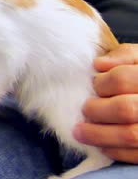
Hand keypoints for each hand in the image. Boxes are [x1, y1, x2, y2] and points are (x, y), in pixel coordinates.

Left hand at [74, 44, 137, 163]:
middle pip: (124, 109)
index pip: (122, 79)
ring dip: (98, 135)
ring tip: (79, 131)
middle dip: (96, 110)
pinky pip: (134, 155)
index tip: (94, 86)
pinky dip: (113, 151)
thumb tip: (99, 65)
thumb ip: (123, 56)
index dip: (101, 83)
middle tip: (84, 109)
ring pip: (129, 135)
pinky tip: (102, 145)